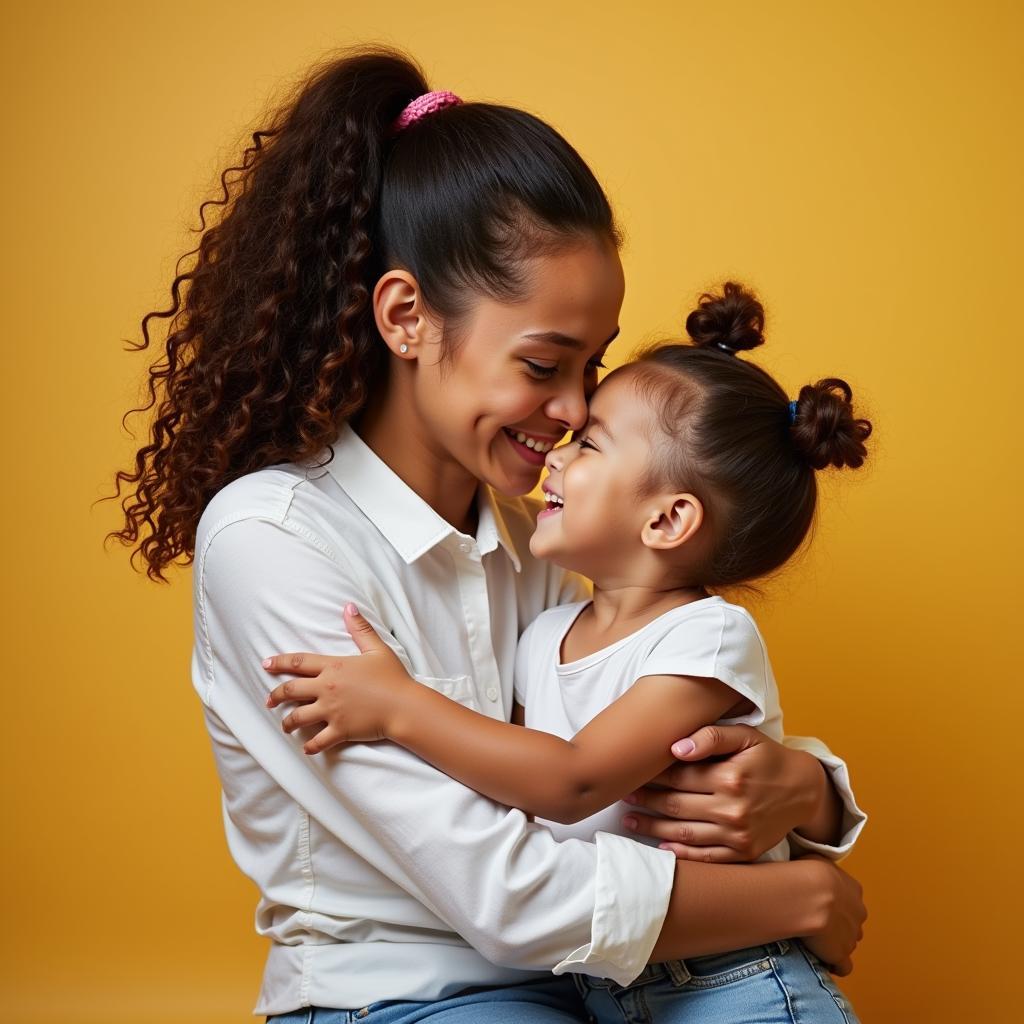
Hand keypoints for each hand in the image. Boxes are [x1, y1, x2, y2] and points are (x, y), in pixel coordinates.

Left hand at [263, 604, 414, 753]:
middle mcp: (327, 688)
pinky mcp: (339, 730)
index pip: (299, 662)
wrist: (403, 705)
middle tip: (268, 701)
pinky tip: (306, 748)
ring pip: (298, 717)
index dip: (279, 662)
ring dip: (288, 723)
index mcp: (333, 667)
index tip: (265, 664)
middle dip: (275, 695)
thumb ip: (360, 628)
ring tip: (285, 726)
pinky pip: (317, 741)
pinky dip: (309, 747)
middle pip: (291, 690)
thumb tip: (348, 606)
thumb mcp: (376, 649)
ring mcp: (331, 711)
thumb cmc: (393, 677)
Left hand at [623, 724, 823, 861]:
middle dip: (646, 800)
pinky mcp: (744, 853)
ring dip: (652, 827)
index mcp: (729, 776)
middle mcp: (732, 808)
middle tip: (622, 796)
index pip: (679, 776)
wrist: (804, 790)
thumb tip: (676, 748)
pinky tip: (660, 846)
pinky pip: (705, 857)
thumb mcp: (745, 736)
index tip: (631, 773)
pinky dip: (680, 854)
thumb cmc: (768, 757)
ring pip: (684, 833)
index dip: (652, 775)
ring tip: (629, 820)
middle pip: (676, 805)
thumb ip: (711, 737)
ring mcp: (738, 834)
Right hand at [798, 855, 866, 975]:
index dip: (835, 904)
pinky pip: (844, 966)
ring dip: (833, 943)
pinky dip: (834, 965)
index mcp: (855, 891)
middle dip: (837, 925)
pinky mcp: (841, 955)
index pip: (850, 901)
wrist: (808, 895)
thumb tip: (818, 873)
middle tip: (814, 921)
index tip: (819, 904)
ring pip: (846, 943)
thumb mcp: (818, 860)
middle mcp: (859, 915)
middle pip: (851, 923)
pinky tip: (821, 959)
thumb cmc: (808, 873)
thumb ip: (825, 871)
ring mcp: (852, 937)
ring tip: (812, 940)